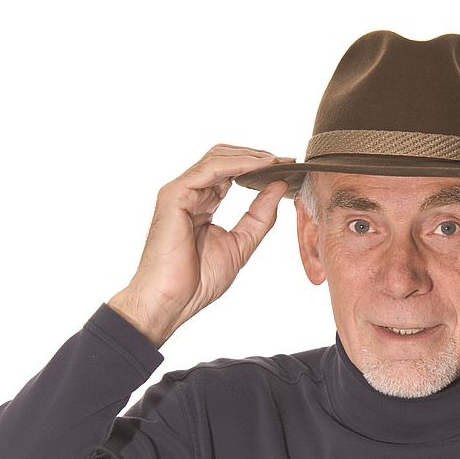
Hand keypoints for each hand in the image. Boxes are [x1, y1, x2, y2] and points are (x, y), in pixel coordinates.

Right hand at [108, 144, 293, 347]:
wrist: (172, 301)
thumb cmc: (197, 281)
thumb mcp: (241, 244)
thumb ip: (260, 216)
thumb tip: (279, 186)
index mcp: (202, 204)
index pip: (231, 174)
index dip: (259, 168)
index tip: (288, 168)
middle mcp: (190, 193)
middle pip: (224, 159)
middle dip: (257, 157)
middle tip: (287, 160)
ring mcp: (180, 192)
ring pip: (217, 158)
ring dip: (250, 157)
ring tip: (277, 160)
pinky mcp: (175, 195)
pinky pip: (210, 169)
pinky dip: (238, 164)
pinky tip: (260, 167)